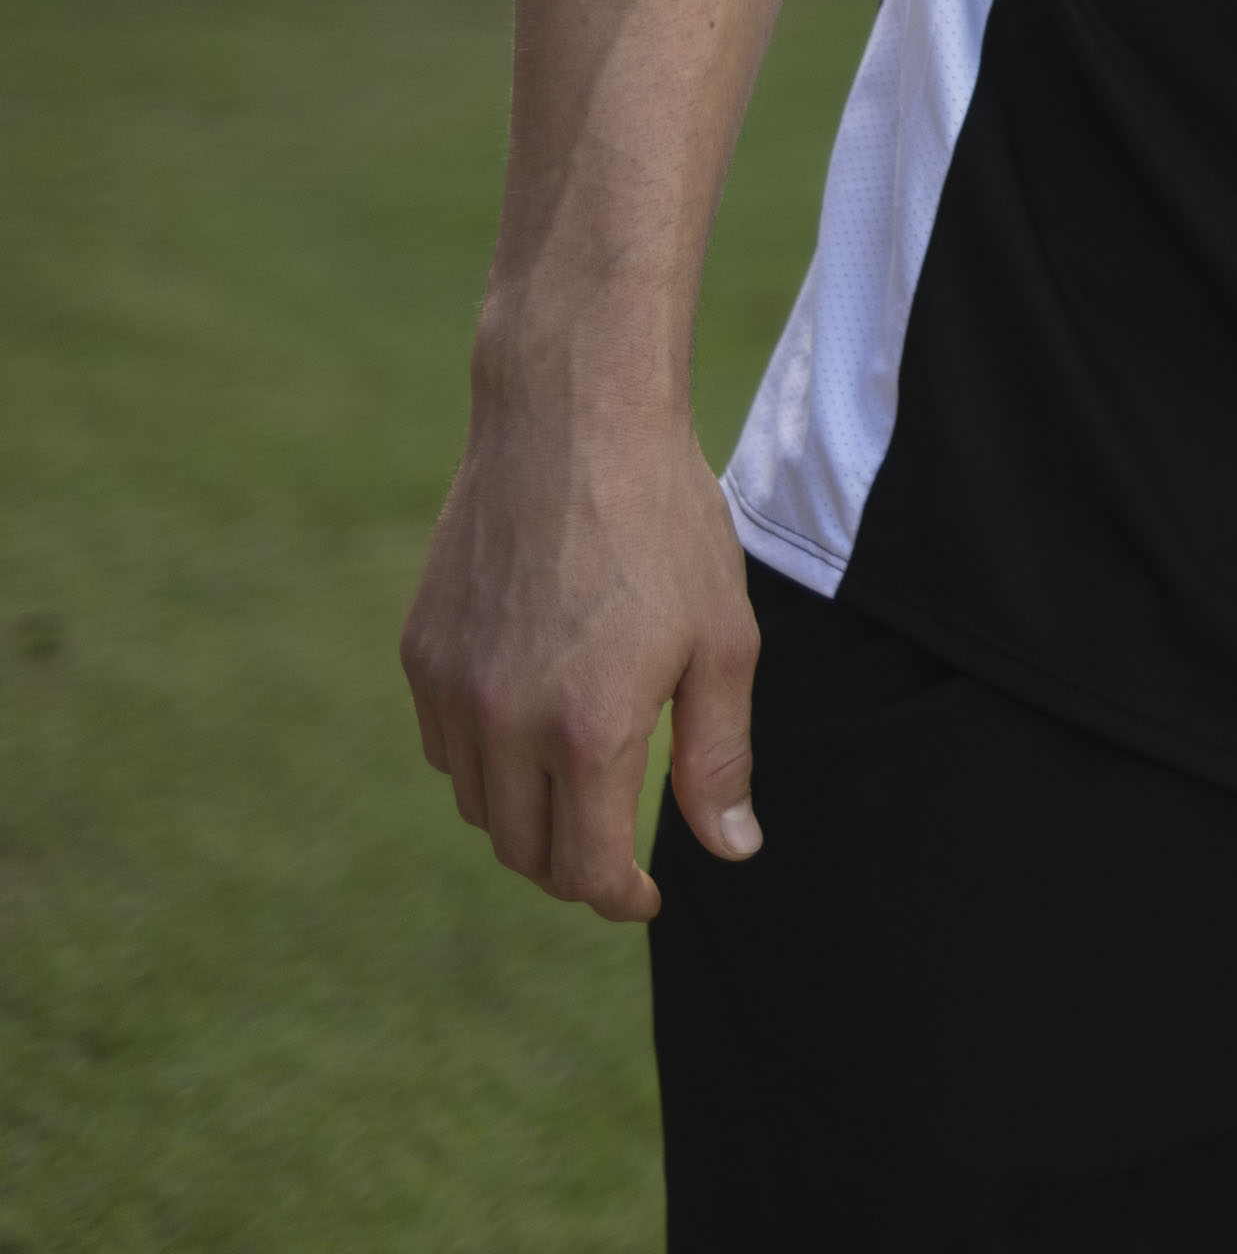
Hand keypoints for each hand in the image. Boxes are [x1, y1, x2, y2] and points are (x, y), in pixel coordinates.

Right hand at [400, 366, 761, 919]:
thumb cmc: (666, 525)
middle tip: (620, 853)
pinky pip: (446, 749)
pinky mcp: (420, 654)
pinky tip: (532, 730)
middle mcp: (503, 723)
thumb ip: (718, 758)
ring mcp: (450, 690)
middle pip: (524, 851)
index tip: (647, 895)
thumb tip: (730, 850)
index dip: (620, 897)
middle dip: (574, 868)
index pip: (586, 867)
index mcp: (587, 729)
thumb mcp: (723, 641)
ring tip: (583, 790)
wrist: (570, 424)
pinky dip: (486, 764)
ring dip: (527, 818)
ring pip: (478, 805)